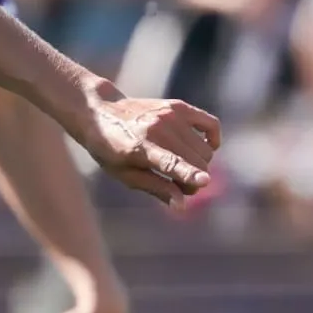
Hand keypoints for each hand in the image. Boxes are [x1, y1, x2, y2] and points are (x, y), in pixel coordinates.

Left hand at [77, 83, 219, 205]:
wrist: (100, 111)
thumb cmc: (110, 149)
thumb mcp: (125, 174)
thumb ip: (155, 188)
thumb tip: (182, 206)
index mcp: (140, 148)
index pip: (170, 162)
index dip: (188, 173)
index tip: (204, 181)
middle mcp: (157, 129)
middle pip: (195, 161)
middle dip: (193, 180)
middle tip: (179, 186)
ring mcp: (170, 115)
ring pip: (204, 149)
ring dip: (200, 164)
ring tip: (182, 168)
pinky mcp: (179, 106)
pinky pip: (211, 124)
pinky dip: (212, 139)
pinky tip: (204, 147)